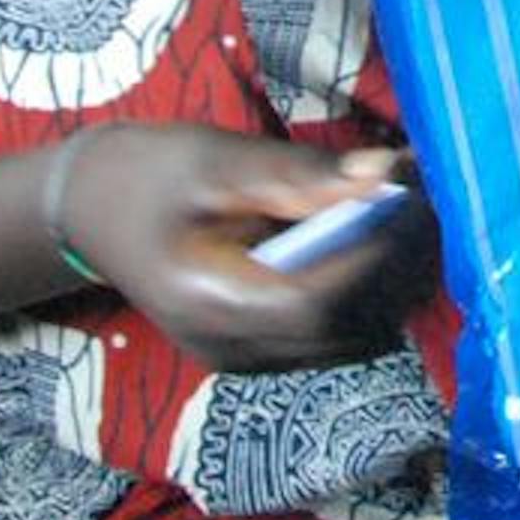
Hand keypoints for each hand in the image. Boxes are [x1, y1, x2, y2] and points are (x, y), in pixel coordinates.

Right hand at [56, 123, 427, 369]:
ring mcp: (247, 359)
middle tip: (430, 202)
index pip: (320, 301)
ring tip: (413, 217)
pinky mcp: (260, 351)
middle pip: (345, 330)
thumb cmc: (146, 173)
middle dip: (398, 270)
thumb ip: (299, 174)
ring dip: (392, 285)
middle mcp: (233, 350)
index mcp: (211, 304)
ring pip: (350, 341)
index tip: (415, 198)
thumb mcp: (216, 160)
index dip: (378, 255)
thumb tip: (385, 176)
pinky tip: (379, 243)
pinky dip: (368, 296)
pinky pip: (333, 337)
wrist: (89, 210)